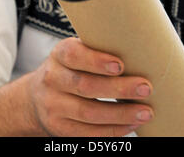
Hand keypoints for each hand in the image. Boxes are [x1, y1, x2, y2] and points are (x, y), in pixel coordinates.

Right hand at [28, 37, 152, 136]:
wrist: (38, 96)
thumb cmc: (70, 68)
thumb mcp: (76, 52)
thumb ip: (98, 49)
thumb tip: (139, 51)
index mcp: (59, 54)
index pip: (74, 55)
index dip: (97, 60)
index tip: (121, 65)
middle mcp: (52, 79)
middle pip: (86, 86)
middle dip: (119, 89)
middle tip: (145, 88)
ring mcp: (53, 106)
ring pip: (88, 113)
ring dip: (121, 114)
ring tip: (145, 112)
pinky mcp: (59, 128)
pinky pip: (87, 133)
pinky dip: (112, 130)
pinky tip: (130, 124)